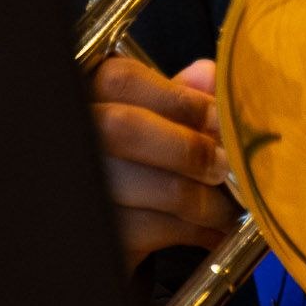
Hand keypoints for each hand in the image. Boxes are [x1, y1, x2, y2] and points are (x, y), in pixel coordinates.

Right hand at [89, 54, 236, 271]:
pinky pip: (147, 228)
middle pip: (123, 128)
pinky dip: (192, 229)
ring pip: (142, 183)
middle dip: (187, 148)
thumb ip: (179, 96)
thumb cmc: (137, 165)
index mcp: (88, 99)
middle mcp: (78, 137)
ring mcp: (81, 186)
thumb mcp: (153, 122)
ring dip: (200, 198)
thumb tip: (208, 74)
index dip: (179, 97)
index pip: (122, 80)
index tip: (219, 117)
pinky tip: (211, 228)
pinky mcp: (97, 230)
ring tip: (227, 205)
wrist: (115, 227)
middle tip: (224, 165)